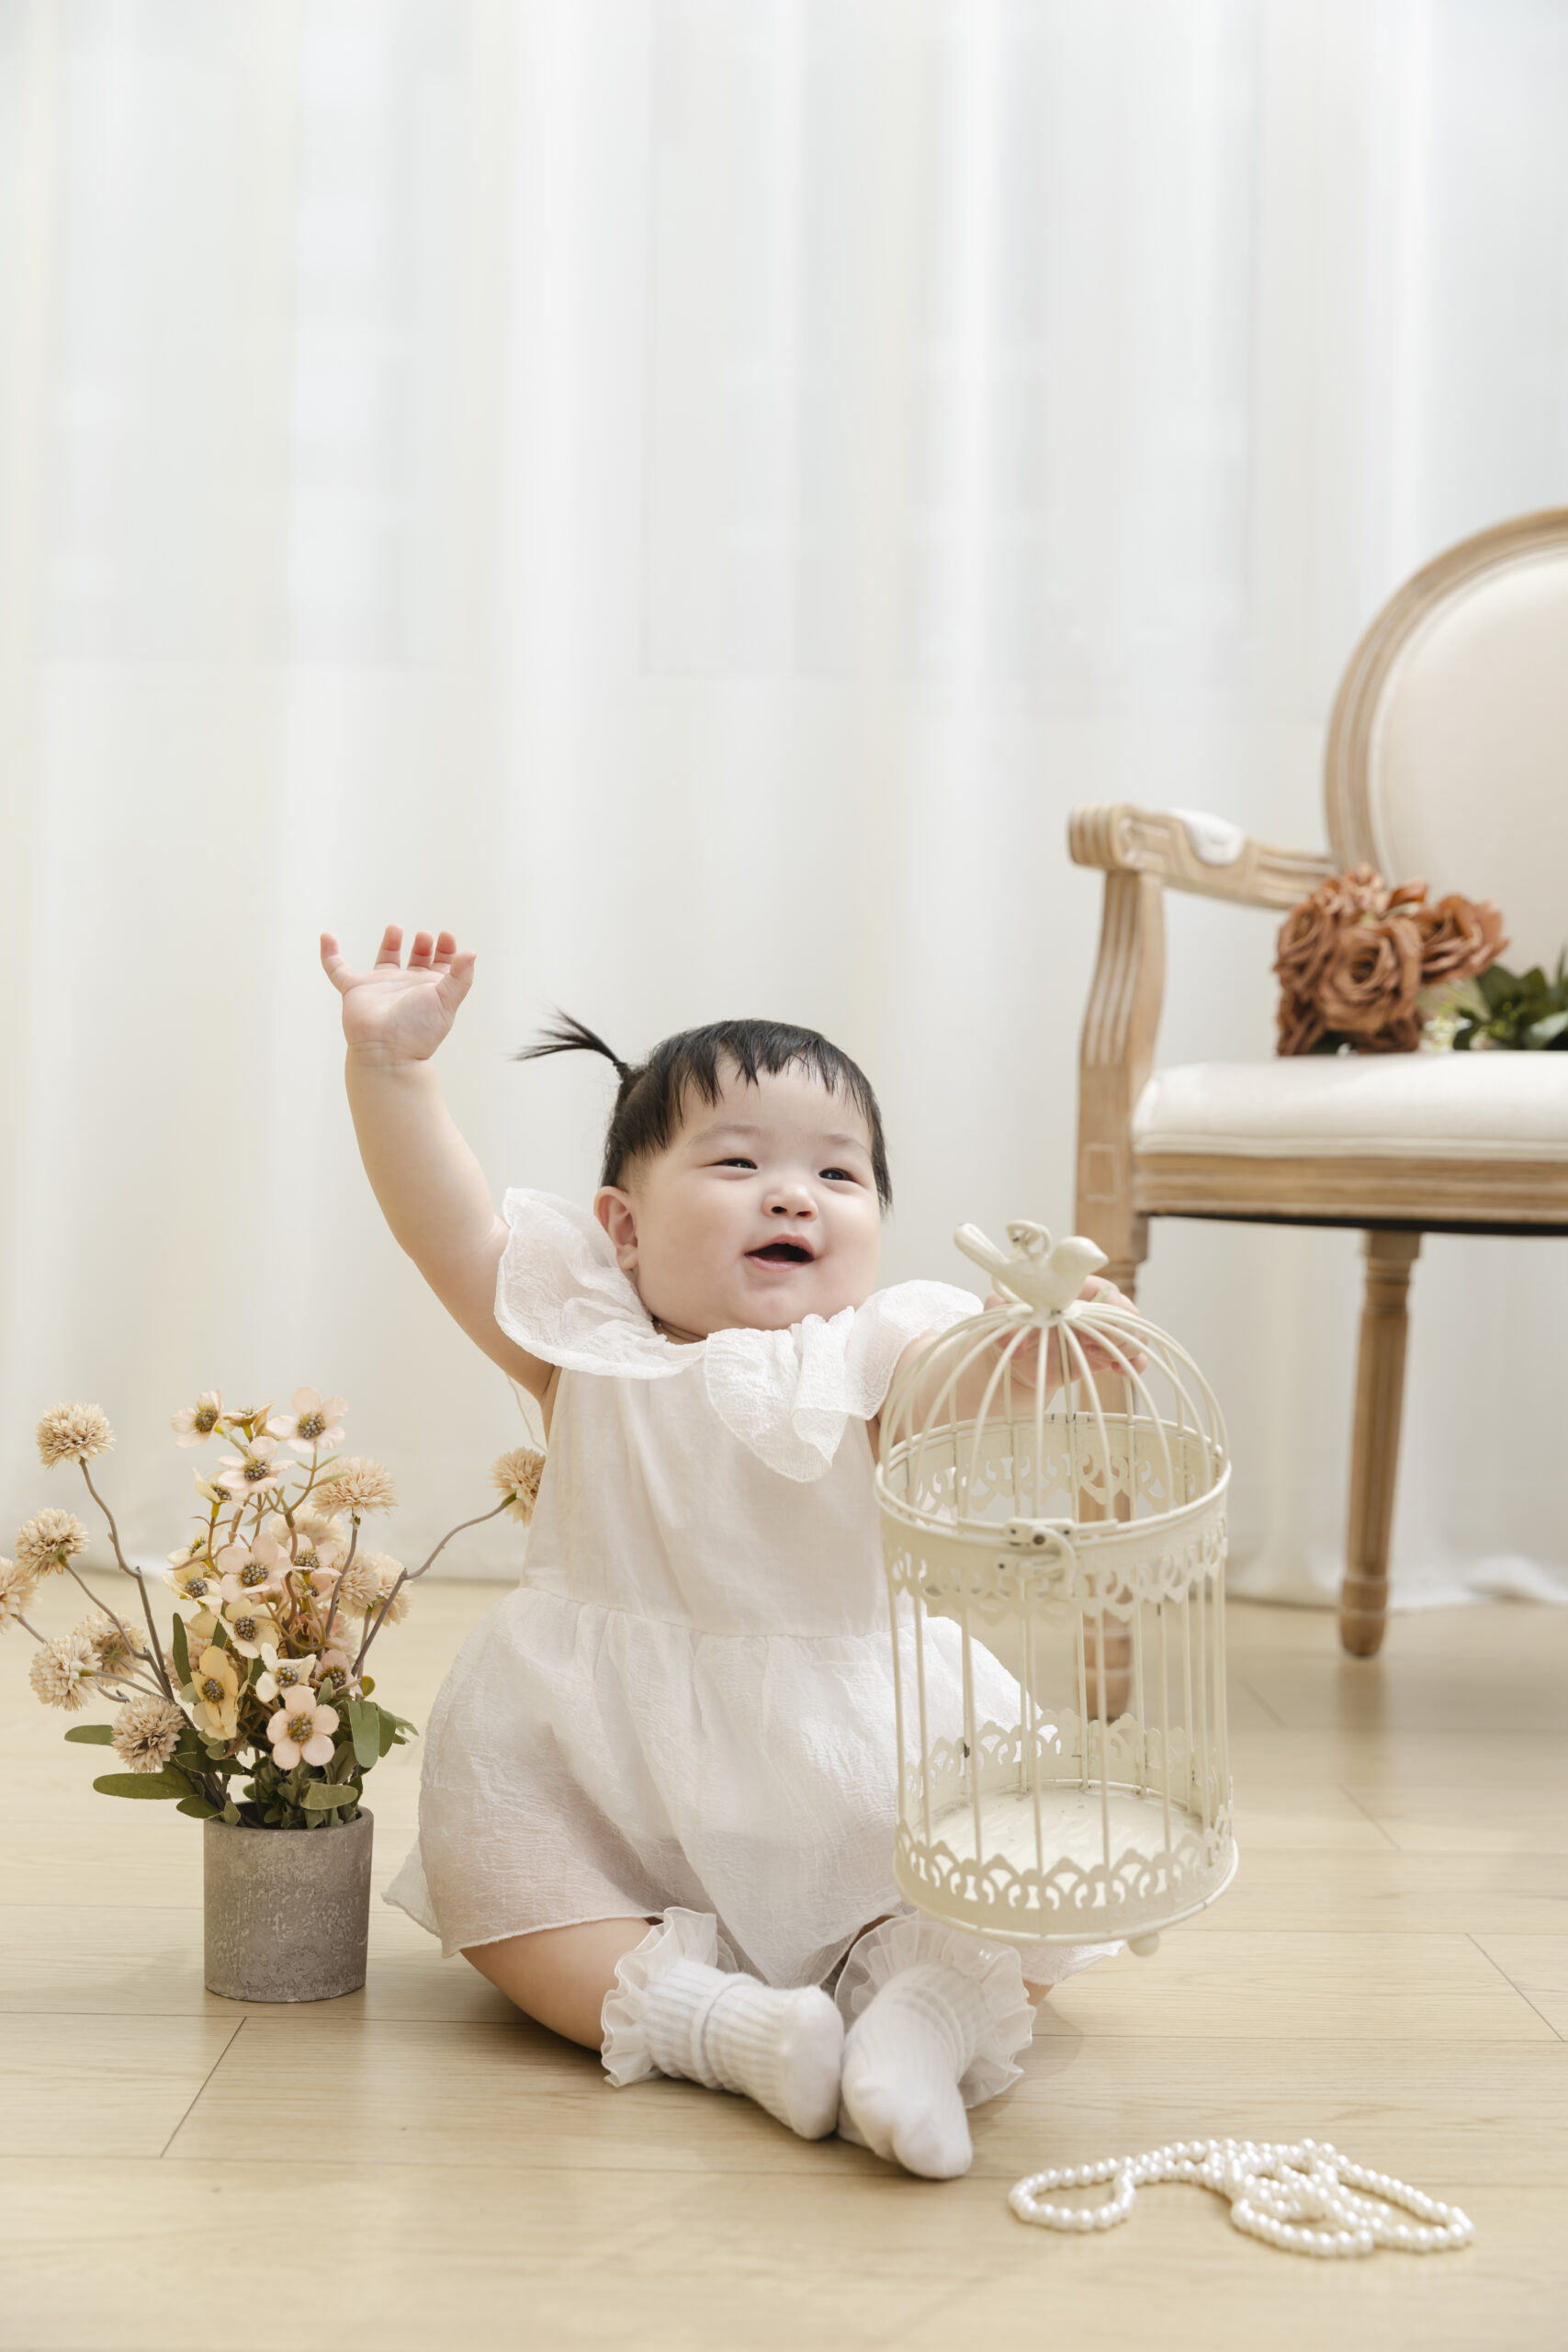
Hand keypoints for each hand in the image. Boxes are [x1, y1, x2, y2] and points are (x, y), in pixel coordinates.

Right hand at [320, 925, 476, 1062]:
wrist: (387, 1052)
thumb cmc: (419, 1030)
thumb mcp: (447, 1000)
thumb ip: (461, 976)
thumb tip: (472, 952)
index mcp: (430, 991)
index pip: (442, 966)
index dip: (446, 949)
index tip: (445, 936)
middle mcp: (406, 988)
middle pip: (417, 961)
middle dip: (424, 946)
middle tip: (425, 937)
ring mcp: (380, 987)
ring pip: (386, 960)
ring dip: (391, 943)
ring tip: (396, 928)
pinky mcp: (354, 989)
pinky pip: (337, 969)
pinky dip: (329, 954)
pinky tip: (326, 937)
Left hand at [983, 1274, 1146, 1387]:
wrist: (1011, 1360)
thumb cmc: (1008, 1327)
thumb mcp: (997, 1316)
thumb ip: (1001, 1317)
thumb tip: (1016, 1342)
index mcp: (1070, 1291)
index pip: (1102, 1288)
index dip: (1109, 1301)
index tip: (1099, 1318)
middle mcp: (1089, 1309)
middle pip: (1123, 1309)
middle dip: (1120, 1327)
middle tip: (1098, 1343)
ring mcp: (1098, 1332)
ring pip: (1131, 1331)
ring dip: (1126, 1345)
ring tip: (1102, 1358)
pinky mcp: (1102, 1355)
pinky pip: (1129, 1354)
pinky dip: (1134, 1361)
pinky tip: (1123, 1370)